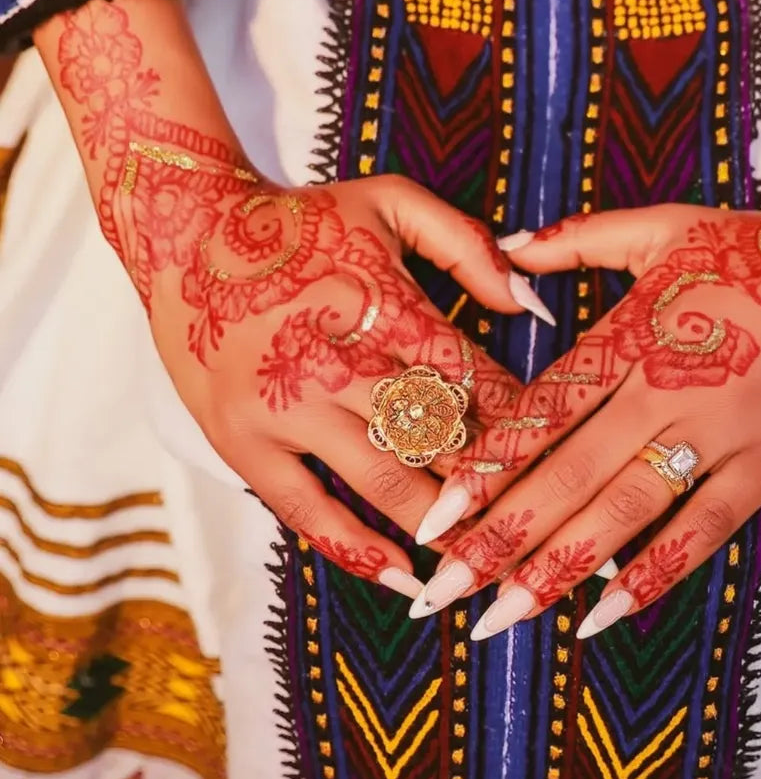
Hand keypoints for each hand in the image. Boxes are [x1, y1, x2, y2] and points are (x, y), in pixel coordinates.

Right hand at [36, 0, 556, 595]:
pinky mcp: (242, 442)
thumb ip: (466, 245)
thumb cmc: (302, 219)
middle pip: (438, 436)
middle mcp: (334, 360)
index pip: (471, 377)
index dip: (520, 419)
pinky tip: (404, 577)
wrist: (187, 232)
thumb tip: (530, 305)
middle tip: (540, 514)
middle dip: (492, 479)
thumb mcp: (389, 201)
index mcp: (379, 300)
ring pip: (385, 480)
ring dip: (442, 522)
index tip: (556, 450)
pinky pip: (305, 511)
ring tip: (489, 553)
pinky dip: (356, 549)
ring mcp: (286, 408)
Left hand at [408, 4, 760, 635]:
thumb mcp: (660, 227)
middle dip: (500, 539)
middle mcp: (667, 390)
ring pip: (628, 512)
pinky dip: (656, 573)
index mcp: (631, 335)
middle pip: (569, 475)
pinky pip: (705, 527)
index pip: (543, 413)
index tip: (434, 517)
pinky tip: (603, 615)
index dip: (485, 468)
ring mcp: (721, 432)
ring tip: (502, 618)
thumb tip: (504, 249)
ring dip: (560, 568)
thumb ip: (576, 243)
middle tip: (441, 593)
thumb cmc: (755, 241)